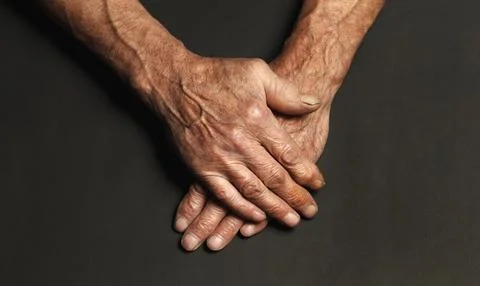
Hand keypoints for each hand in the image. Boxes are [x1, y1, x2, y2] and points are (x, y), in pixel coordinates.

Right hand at [173, 0, 384, 251]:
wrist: (176, 84)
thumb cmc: (217, 76)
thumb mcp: (257, 72)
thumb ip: (287, 92)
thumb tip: (313, 104)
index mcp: (257, 119)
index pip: (289, 154)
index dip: (307, 173)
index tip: (317, 183)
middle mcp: (241, 142)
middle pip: (275, 178)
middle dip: (296, 197)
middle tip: (310, 209)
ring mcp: (220, 158)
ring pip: (253, 191)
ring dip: (274, 209)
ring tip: (290, 219)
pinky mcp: (201, 168)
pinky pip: (225, 195)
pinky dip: (242, 209)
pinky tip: (256, 217)